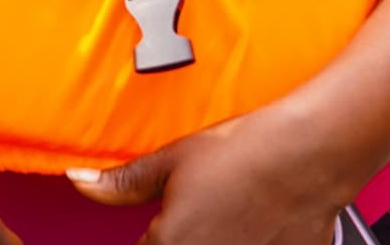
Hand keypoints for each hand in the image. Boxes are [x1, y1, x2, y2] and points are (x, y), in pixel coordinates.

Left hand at [66, 111, 337, 244]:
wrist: (309, 153)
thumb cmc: (244, 153)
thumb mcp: (171, 161)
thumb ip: (121, 184)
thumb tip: (81, 183)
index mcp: (170, 244)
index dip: (151, 233)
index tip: (165, 219)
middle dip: (179, 234)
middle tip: (201, 209)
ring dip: (212, 237)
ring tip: (229, 213)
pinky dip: (244, 238)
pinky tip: (253, 222)